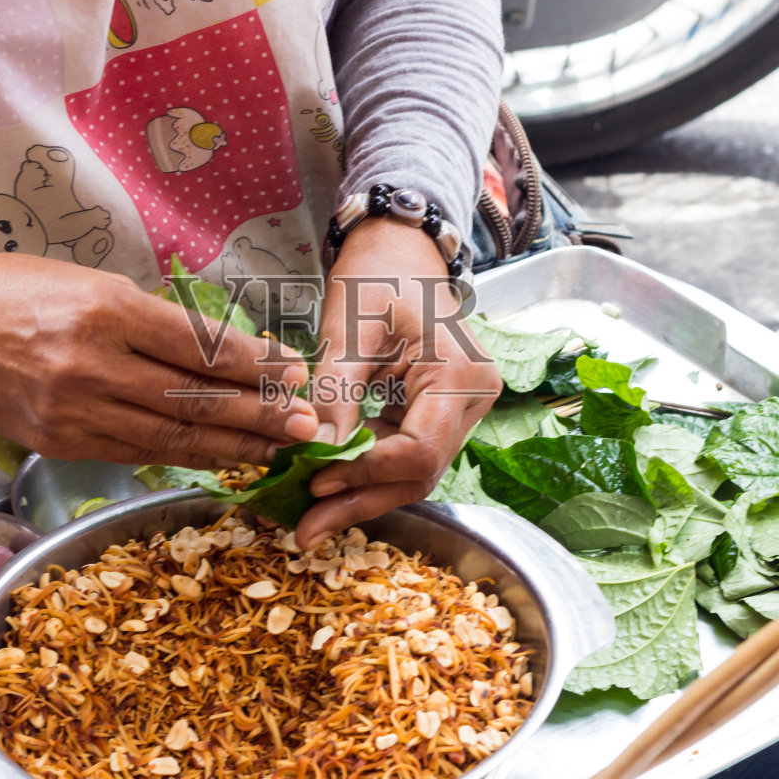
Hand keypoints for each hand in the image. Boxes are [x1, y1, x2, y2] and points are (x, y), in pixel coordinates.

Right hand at [0, 253, 315, 466]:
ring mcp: (77, 410)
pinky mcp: (63, 442)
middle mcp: (94, 366)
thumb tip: (234, 355)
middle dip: (258, 414)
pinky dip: (185, 455)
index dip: (255, 366)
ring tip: (275, 448)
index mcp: (108, 312)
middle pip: (194, 398)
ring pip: (171, 435)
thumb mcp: (101, 286)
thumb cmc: (29, 293)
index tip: (295, 373)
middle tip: (304, 425)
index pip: (200, 347)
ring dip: (231, 445)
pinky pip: (138, 452)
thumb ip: (163, 324)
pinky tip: (221, 457)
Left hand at [297, 219, 500, 547]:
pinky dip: (366, 471)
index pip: (418, 451)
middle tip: (305, 529)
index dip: (364, 474)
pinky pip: (405, 454)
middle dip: (359, 500)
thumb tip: (310, 456)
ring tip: (308, 517)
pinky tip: (327, 484)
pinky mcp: (440, 414)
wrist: (398, 249)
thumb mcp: (348, 331)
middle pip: (418, 473)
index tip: (312, 481)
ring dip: (360, 493)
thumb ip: (333, 395)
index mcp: (460, 375)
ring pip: (412, 472)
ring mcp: (461, 409)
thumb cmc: (376, 274)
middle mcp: (474, 399)